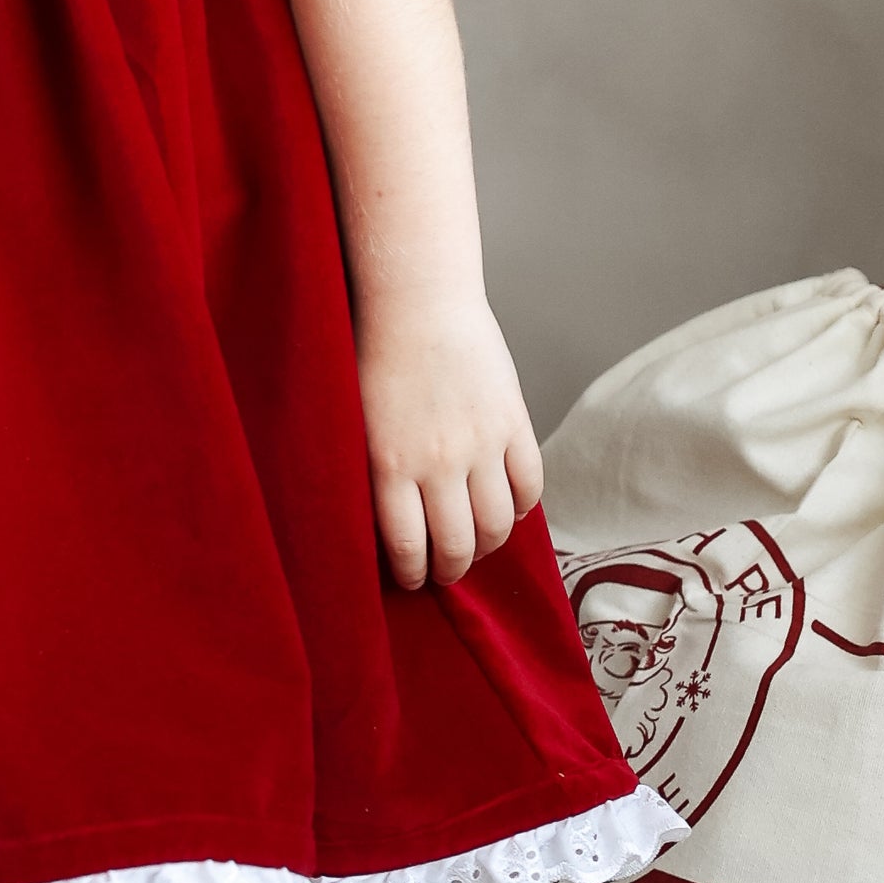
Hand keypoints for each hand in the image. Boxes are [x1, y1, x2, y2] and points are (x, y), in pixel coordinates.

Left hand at [357, 294, 542, 592]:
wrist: (418, 302)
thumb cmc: (374, 356)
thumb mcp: (354, 422)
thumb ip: (371, 472)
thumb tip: (383, 524)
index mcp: (389, 464)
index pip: (407, 546)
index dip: (411, 573)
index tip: (411, 580)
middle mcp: (438, 461)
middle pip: (457, 544)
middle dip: (451, 570)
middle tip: (446, 572)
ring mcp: (481, 443)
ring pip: (497, 524)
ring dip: (488, 546)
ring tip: (476, 546)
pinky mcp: (513, 423)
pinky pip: (529, 485)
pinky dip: (521, 508)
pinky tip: (506, 509)